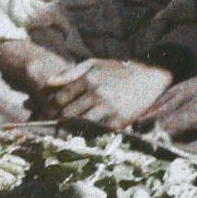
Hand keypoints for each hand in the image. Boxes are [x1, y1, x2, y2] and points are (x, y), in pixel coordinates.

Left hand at [39, 58, 174, 130]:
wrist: (148, 77)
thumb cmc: (117, 70)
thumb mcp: (93, 64)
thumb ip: (70, 72)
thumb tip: (48, 82)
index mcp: (88, 79)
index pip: (60, 98)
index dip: (51, 108)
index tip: (49, 113)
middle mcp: (97, 93)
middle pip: (67, 114)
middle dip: (59, 120)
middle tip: (54, 125)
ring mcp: (109, 108)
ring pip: (80, 125)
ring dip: (72, 129)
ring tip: (67, 131)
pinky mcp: (119, 120)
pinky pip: (98, 132)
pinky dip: (89, 134)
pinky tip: (86, 133)